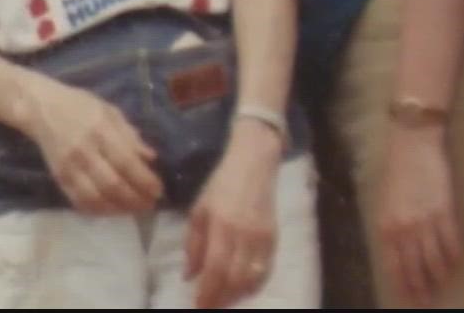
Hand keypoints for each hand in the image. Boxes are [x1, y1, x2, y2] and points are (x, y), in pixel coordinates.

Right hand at [25, 77, 162, 213]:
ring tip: (134, 208)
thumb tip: (151, 158)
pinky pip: (79, 202)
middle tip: (150, 204)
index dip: (145, 181)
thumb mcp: (109, 110)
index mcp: (100, 130)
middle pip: (113, 185)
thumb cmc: (79, 105)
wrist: (40, 107)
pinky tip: (111, 208)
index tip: (159, 190)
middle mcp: (84, 150)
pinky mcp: (59, 177)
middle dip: (136, 200)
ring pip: (96, 199)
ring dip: (119, 209)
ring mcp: (69, 166)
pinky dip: (98, 210)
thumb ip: (130, 135)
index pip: (126, 162)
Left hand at [187, 122, 282, 307]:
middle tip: (208, 307)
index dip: (207, 292)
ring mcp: (262, 238)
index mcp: (221, 225)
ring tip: (223, 302)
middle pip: (234, 279)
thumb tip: (189, 276)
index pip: (214, 268)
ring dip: (237, 296)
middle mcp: (244, 235)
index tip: (197, 305)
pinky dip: (254, 286)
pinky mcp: (275, 239)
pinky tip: (243, 291)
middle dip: (220, 298)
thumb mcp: (198, 210)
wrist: (254, 165)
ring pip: (251, 279)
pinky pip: (266, 271)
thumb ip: (193, 245)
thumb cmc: (220, 186)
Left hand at [376, 126, 461, 303]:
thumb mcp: (384, 201)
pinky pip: (452, 242)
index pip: (395, 266)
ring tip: (447, 292)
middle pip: (417, 268)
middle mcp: (404, 228)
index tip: (410, 300)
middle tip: (431, 302)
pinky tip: (461, 269)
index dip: (404, 286)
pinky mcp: (446, 211)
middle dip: (424, 289)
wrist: (412, 141)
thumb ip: (391, 228)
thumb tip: (400, 251)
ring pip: (436, 260)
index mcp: (386, 226)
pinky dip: (457, 258)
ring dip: (442, 279)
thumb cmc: (396, 169)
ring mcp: (426, 221)